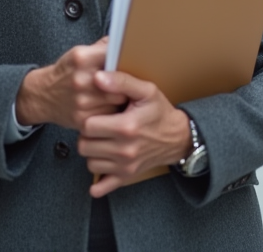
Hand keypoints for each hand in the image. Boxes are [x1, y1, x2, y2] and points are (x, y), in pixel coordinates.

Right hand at [15, 38, 124, 129]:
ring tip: (121, 96)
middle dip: (127, 83)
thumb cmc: (64, 73)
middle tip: (129, 84)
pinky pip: (110, 117)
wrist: (42, 95)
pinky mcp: (84, 119)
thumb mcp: (78, 53)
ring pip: (118, 101)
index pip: (115, 56)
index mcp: (82, 58)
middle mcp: (82, 80)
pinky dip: (113, 112)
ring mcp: (82, 101)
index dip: (125, 61)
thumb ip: (102, 47)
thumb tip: (124, 42)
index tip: (131, 64)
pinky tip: (110, 108)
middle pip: (120, 82)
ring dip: (122, 99)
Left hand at [78, 71, 191, 197]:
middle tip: (99, 127)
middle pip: (84, 146)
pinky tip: (101, 166)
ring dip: (92, 152)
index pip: (87, 126)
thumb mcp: (145, 90)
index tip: (98, 114)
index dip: (89, 117)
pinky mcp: (127, 176)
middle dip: (88, 135)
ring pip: (89, 163)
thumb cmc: (159, 112)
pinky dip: (98, 180)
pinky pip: (102, 185)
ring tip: (103, 140)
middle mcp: (125, 150)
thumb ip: (121, 81)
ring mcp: (125, 166)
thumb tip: (98, 77)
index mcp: (126, 127)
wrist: (178, 137)